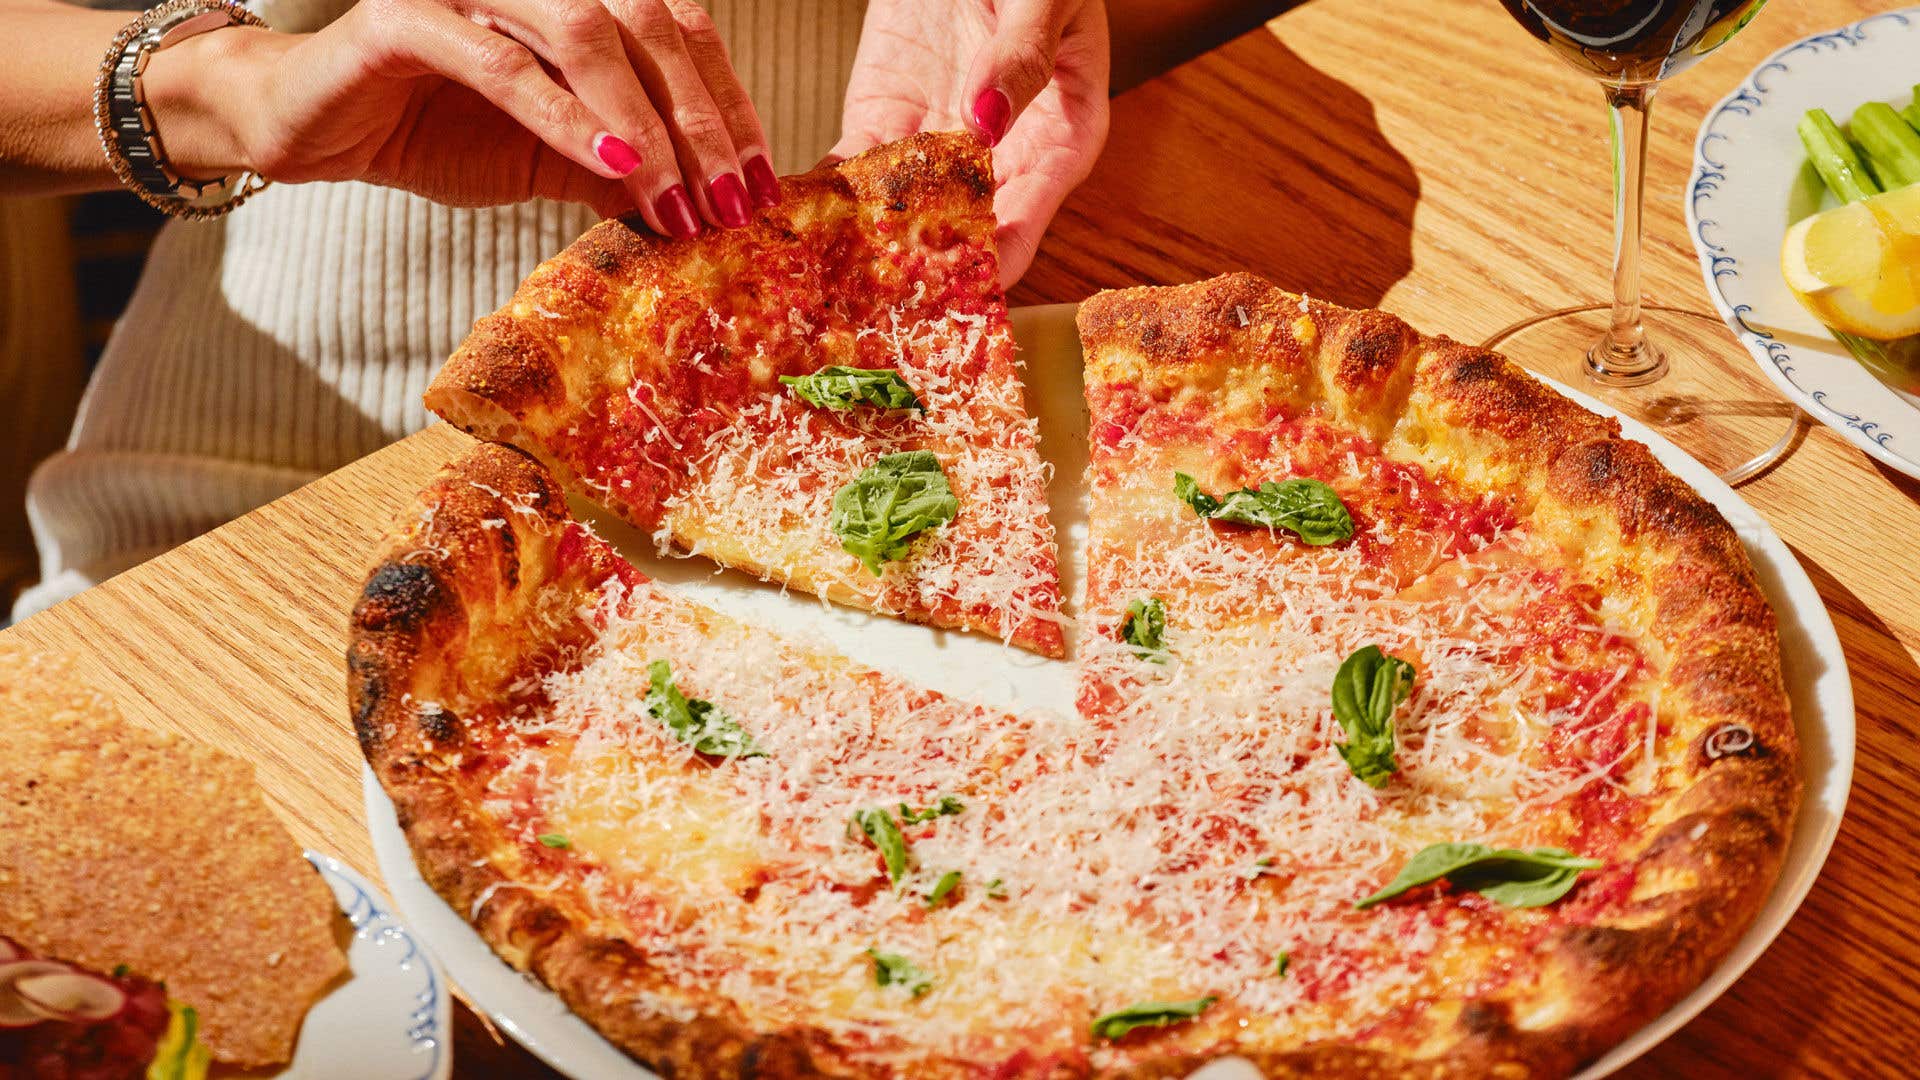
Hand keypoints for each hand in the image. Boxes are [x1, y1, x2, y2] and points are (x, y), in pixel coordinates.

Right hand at [155, 0, 780, 233]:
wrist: (309, 128)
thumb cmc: (434, 130)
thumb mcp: (550, 159)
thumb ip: (621, 169)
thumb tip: (705, 209)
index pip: (679, 31)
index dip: (728, 102)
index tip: (761, 182)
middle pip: (648, 25)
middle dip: (701, 120)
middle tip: (732, 201)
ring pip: (586, 35)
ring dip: (644, 125)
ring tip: (681, 199)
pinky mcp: (407, 18)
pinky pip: (503, 65)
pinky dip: (565, 118)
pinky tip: (613, 172)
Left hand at [830, 0, 1109, 286]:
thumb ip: (1024, 57)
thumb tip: (989, 124)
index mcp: (1061, 139)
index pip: (1031, 215)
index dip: (1000, 258)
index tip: (967, 289)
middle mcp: (1001, 158)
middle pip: (964, 231)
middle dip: (924, 268)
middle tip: (883, 299)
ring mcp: (939, 141)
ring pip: (903, 210)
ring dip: (866, 245)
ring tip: (829, 278)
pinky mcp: (885, 119)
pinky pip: (856, 168)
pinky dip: (828, 197)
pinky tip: (798, 222)